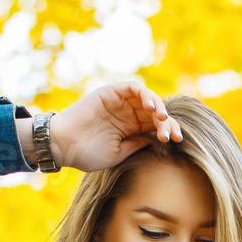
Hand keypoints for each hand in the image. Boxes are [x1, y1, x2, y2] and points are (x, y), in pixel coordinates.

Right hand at [51, 80, 182, 171]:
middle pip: (155, 112)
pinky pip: (133, 87)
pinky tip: (150, 107)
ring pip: (146, 98)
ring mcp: (120, 102)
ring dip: (158, 106)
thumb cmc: (87, 154)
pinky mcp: (111, 92)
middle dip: (167, 122)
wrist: (64, 145)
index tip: (177, 141)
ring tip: (162, 118)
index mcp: (131, 130)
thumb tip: (157, 139)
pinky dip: (144, 94)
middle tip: (172, 134)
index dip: (169, 131)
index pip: (155, 126)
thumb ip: (137, 144)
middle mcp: (128, 114)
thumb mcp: (119, 154)